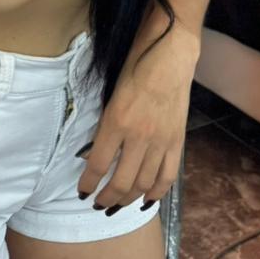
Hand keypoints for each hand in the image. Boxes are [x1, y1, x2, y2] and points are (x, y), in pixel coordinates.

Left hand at [77, 24, 197, 210]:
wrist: (170, 52)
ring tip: (118, 206)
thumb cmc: (136, 63)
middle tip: (98, 204)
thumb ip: (106, 121)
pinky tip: (147, 200)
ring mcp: (161, 141)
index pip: (99, 164)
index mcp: (117, 120)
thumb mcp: (112, 90)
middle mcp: (139, 136)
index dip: (88, 183)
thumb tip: (96, 149)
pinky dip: (156, 192)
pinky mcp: (177, 141)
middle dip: (107, 197)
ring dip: (129, 199)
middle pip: (121, 181)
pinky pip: (167, 176)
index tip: (81, 191)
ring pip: (143, 183)